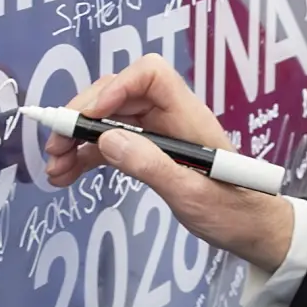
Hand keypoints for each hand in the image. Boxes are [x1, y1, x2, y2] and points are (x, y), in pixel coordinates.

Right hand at [43, 54, 294, 271]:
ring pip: (109, 121)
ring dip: (78, 140)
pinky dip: (87, 156)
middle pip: (119, 96)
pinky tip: (66, 175)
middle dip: (83, 117)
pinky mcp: (150, 153)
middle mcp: (172, 118)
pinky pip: (112, 144)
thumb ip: (150, 166)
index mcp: (189, 117)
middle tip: (55, 146)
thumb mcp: (191, 194)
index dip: (115, 87)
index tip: (88, 117)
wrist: (252, 230)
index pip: (151, 75)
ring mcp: (160, 134)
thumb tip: (106, 139)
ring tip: (54, 168)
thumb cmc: (233, 211)